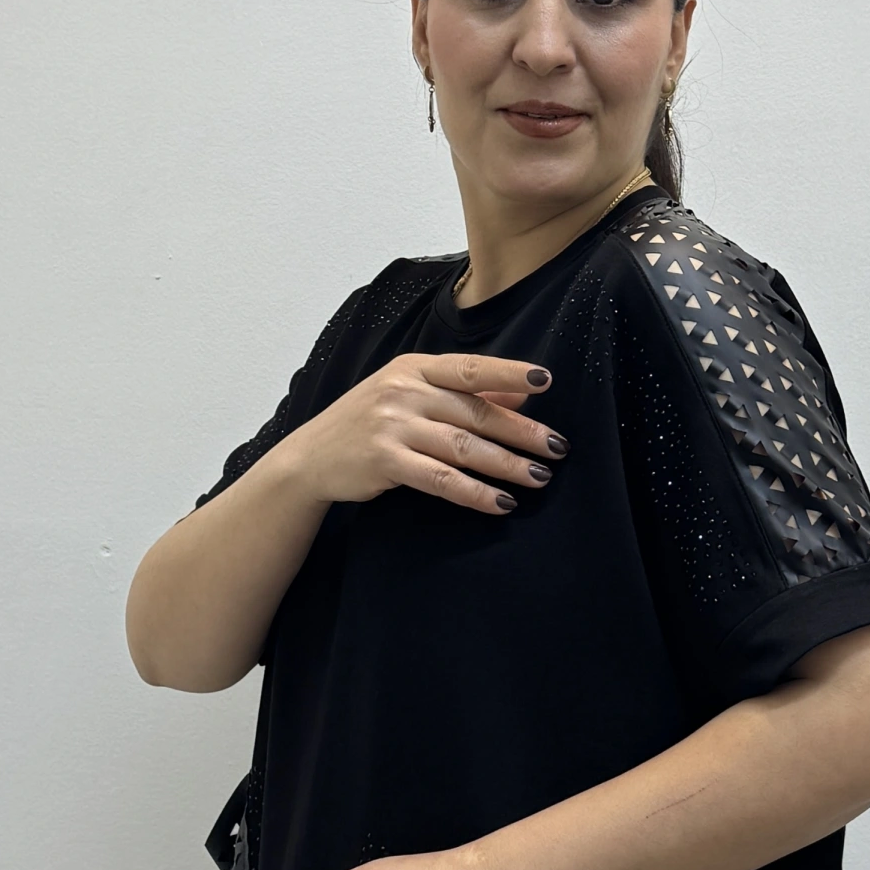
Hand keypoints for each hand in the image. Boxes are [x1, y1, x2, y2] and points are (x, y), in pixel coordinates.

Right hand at [287, 352, 566, 518]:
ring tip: (539, 478)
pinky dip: (475, 492)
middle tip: (558, 447)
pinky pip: (441, 478)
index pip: (470, 368)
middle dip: (522, 431)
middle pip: (475, 411)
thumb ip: (461, 394)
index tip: (546, 381)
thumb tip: (521, 394)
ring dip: (506, 464)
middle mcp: (404, 391)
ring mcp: (392, 425)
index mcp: (414, 368)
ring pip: (464, 446)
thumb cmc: (369, 424)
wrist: (311, 457)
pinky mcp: (385, 460)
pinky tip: (500, 502)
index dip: (509, 373)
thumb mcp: (410, 396)